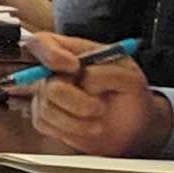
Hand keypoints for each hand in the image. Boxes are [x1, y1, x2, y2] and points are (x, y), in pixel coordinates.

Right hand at [30, 48, 170, 155]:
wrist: (132, 124)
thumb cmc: (129, 94)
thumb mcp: (130, 77)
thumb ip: (108, 73)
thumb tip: (84, 77)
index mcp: (71, 51)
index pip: (41, 42)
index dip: (50, 53)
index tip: (74, 67)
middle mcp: (54, 72)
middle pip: (46, 82)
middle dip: (75, 99)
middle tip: (99, 107)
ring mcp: (46, 95)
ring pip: (46, 108)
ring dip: (77, 119)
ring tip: (99, 118)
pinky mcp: (45, 118)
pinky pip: (45, 125)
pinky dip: (72, 130)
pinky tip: (88, 127)